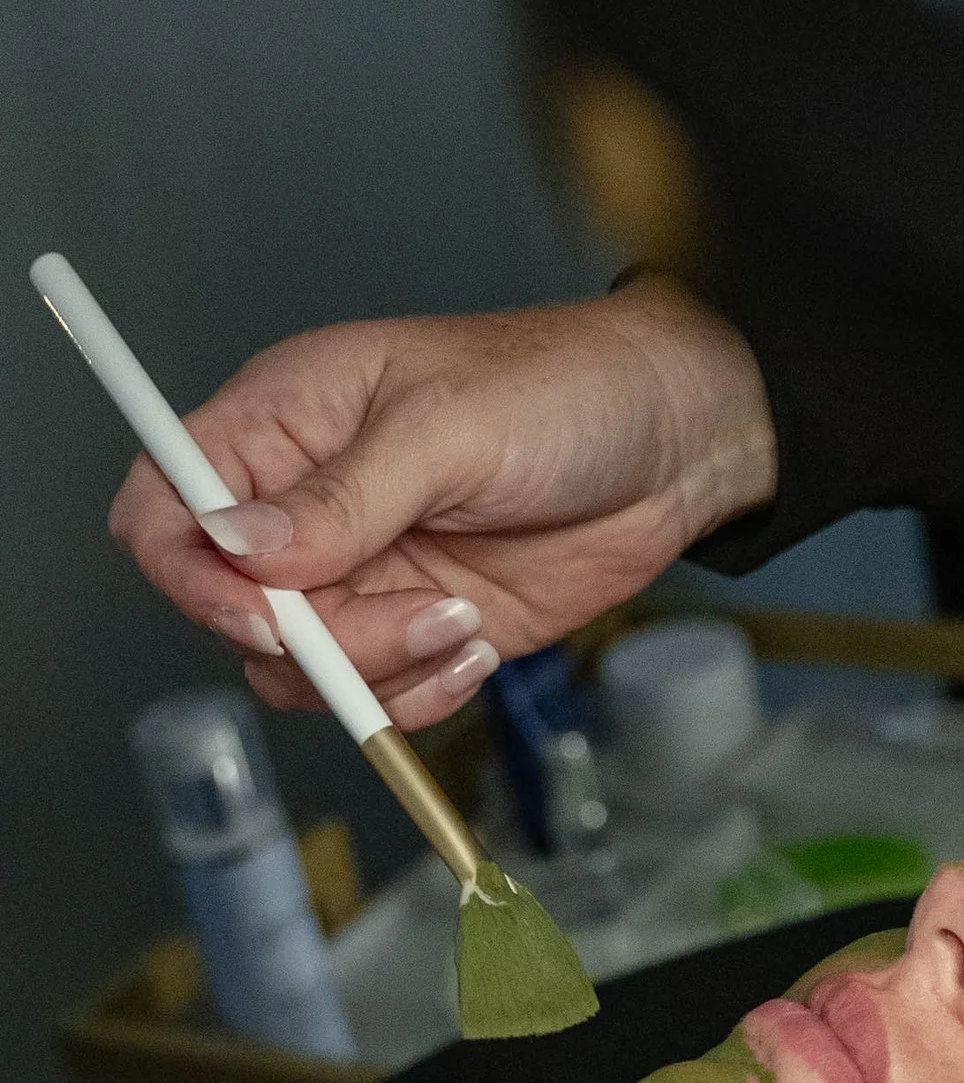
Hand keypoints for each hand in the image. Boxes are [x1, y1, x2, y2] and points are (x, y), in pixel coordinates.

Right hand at [107, 280, 777, 728]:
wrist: (678, 440)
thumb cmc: (565, 388)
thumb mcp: (449, 428)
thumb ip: (342, 495)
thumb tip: (237, 545)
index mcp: (283, 423)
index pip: (165, 507)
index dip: (190, 571)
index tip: (265, 606)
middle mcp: (306, 506)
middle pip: (227, 609)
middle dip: (309, 638)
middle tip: (404, 614)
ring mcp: (361, 572)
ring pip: (297, 668)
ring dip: (375, 671)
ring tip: (463, 621)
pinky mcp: (416, 625)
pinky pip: (373, 693)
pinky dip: (418, 692)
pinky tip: (478, 643)